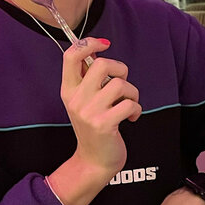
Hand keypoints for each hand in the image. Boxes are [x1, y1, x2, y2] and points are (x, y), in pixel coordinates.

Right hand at [60, 37, 140, 183]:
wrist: (94, 161)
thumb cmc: (94, 126)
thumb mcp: (84, 101)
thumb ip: (88, 79)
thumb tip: (97, 50)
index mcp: (68, 90)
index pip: (71, 56)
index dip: (89, 43)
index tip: (104, 45)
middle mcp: (76, 99)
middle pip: (101, 64)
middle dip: (120, 69)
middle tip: (121, 83)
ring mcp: (89, 112)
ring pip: (120, 84)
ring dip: (132, 93)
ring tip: (128, 104)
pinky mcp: (104, 124)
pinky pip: (130, 104)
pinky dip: (136, 109)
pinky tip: (131, 117)